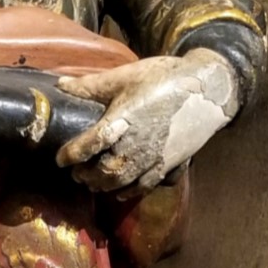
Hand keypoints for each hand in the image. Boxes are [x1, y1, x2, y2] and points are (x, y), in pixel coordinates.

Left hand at [56, 49, 238, 191]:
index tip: (60, 159)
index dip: (71, 154)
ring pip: (122, 181)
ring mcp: (153, 157)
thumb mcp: (125, 76)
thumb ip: (90, 85)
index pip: (90, 144)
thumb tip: (60, 85)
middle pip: (104, 171)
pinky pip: (145, 185)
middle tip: (75, 173)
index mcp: (122, 121)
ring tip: (91, 183)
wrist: (207, 88)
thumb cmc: (164, 78)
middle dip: (86, 175)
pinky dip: (128, 192)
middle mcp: (136, 145)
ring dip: (103, 185)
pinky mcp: (168, 163)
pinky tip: (120, 192)